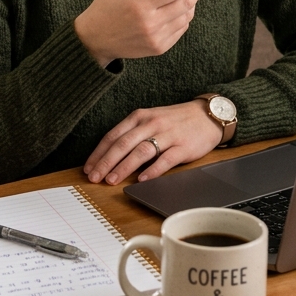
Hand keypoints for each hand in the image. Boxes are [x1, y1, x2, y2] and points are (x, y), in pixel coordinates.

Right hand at [74, 0, 207, 66]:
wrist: (94, 40)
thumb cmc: (106, 7)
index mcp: (140, 4)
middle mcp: (151, 23)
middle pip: (187, 1)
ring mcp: (157, 38)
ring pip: (187, 15)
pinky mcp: (160, 48)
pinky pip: (182, 28)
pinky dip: (185, 14)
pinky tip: (179, 4)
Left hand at [83, 99, 222, 185]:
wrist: (206, 115)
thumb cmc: (175, 120)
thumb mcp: (150, 119)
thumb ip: (133, 134)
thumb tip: (110, 156)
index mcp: (139, 117)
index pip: (113, 135)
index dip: (99, 153)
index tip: (88, 168)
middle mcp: (151, 123)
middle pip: (123, 144)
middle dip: (106, 162)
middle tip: (94, 177)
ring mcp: (167, 134)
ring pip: (141, 151)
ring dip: (124, 167)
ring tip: (112, 180)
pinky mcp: (183, 146)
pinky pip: (165, 159)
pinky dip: (152, 170)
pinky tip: (141, 179)